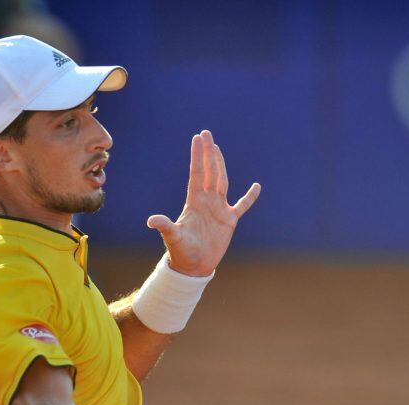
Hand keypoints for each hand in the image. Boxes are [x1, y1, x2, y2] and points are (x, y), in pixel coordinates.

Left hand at [147, 130, 260, 276]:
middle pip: (209, 172)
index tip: (197, 138)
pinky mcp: (229, 221)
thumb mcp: (173, 238)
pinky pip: (242, 205)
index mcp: (194, 202)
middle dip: (208, 153)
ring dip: (220, 165)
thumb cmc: (181, 253)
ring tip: (217, 148)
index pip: (197, 174)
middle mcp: (206, 202)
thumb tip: (151, 220)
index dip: (197, 156)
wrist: (193, 266)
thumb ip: (165, 227)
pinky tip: (256, 186)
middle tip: (206, 134)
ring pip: (221, 182)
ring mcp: (218, 209)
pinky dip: (249, 197)